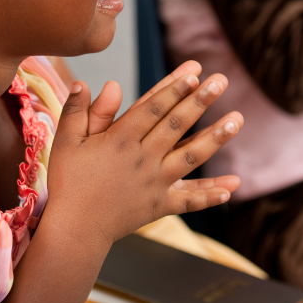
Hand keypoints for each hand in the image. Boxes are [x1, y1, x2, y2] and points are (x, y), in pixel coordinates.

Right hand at [45, 62, 241, 247]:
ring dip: (215, 138)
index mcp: (120, 140)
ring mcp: (154, 183)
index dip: (173, 89)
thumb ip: (77, 111)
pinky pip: (189, 200)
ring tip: (237, 120)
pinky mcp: (160, 206)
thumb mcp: (65, 142)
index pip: (151, 108)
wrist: (75, 229)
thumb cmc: (68, 181)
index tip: (194, 73)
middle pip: (176, 125)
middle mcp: (142, 159)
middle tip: (221, 81)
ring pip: (190, 157)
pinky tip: (233, 187)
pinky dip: (210, 195)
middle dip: (200, 101)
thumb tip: (84, 81)